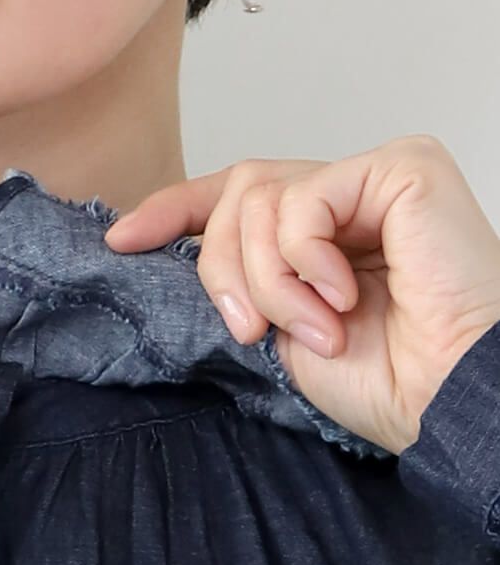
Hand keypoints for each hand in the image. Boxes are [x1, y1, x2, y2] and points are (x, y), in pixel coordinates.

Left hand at [104, 135, 499, 455]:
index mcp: (318, 234)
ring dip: (269, 280)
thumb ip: (237, 278)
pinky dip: (304, 259)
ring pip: (259, 199)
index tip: (122, 240)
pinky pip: (304, 199)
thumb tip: (160, 249)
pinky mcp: (403, 167)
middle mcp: (346, 198)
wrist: (442, 397)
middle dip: (222, 267)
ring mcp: (373, 178)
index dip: (174, 211)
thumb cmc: (382, 378)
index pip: (234, 197)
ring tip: (317, 328)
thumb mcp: (276, 327)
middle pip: (236, 194)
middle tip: (250, 328)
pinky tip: (342, 298)